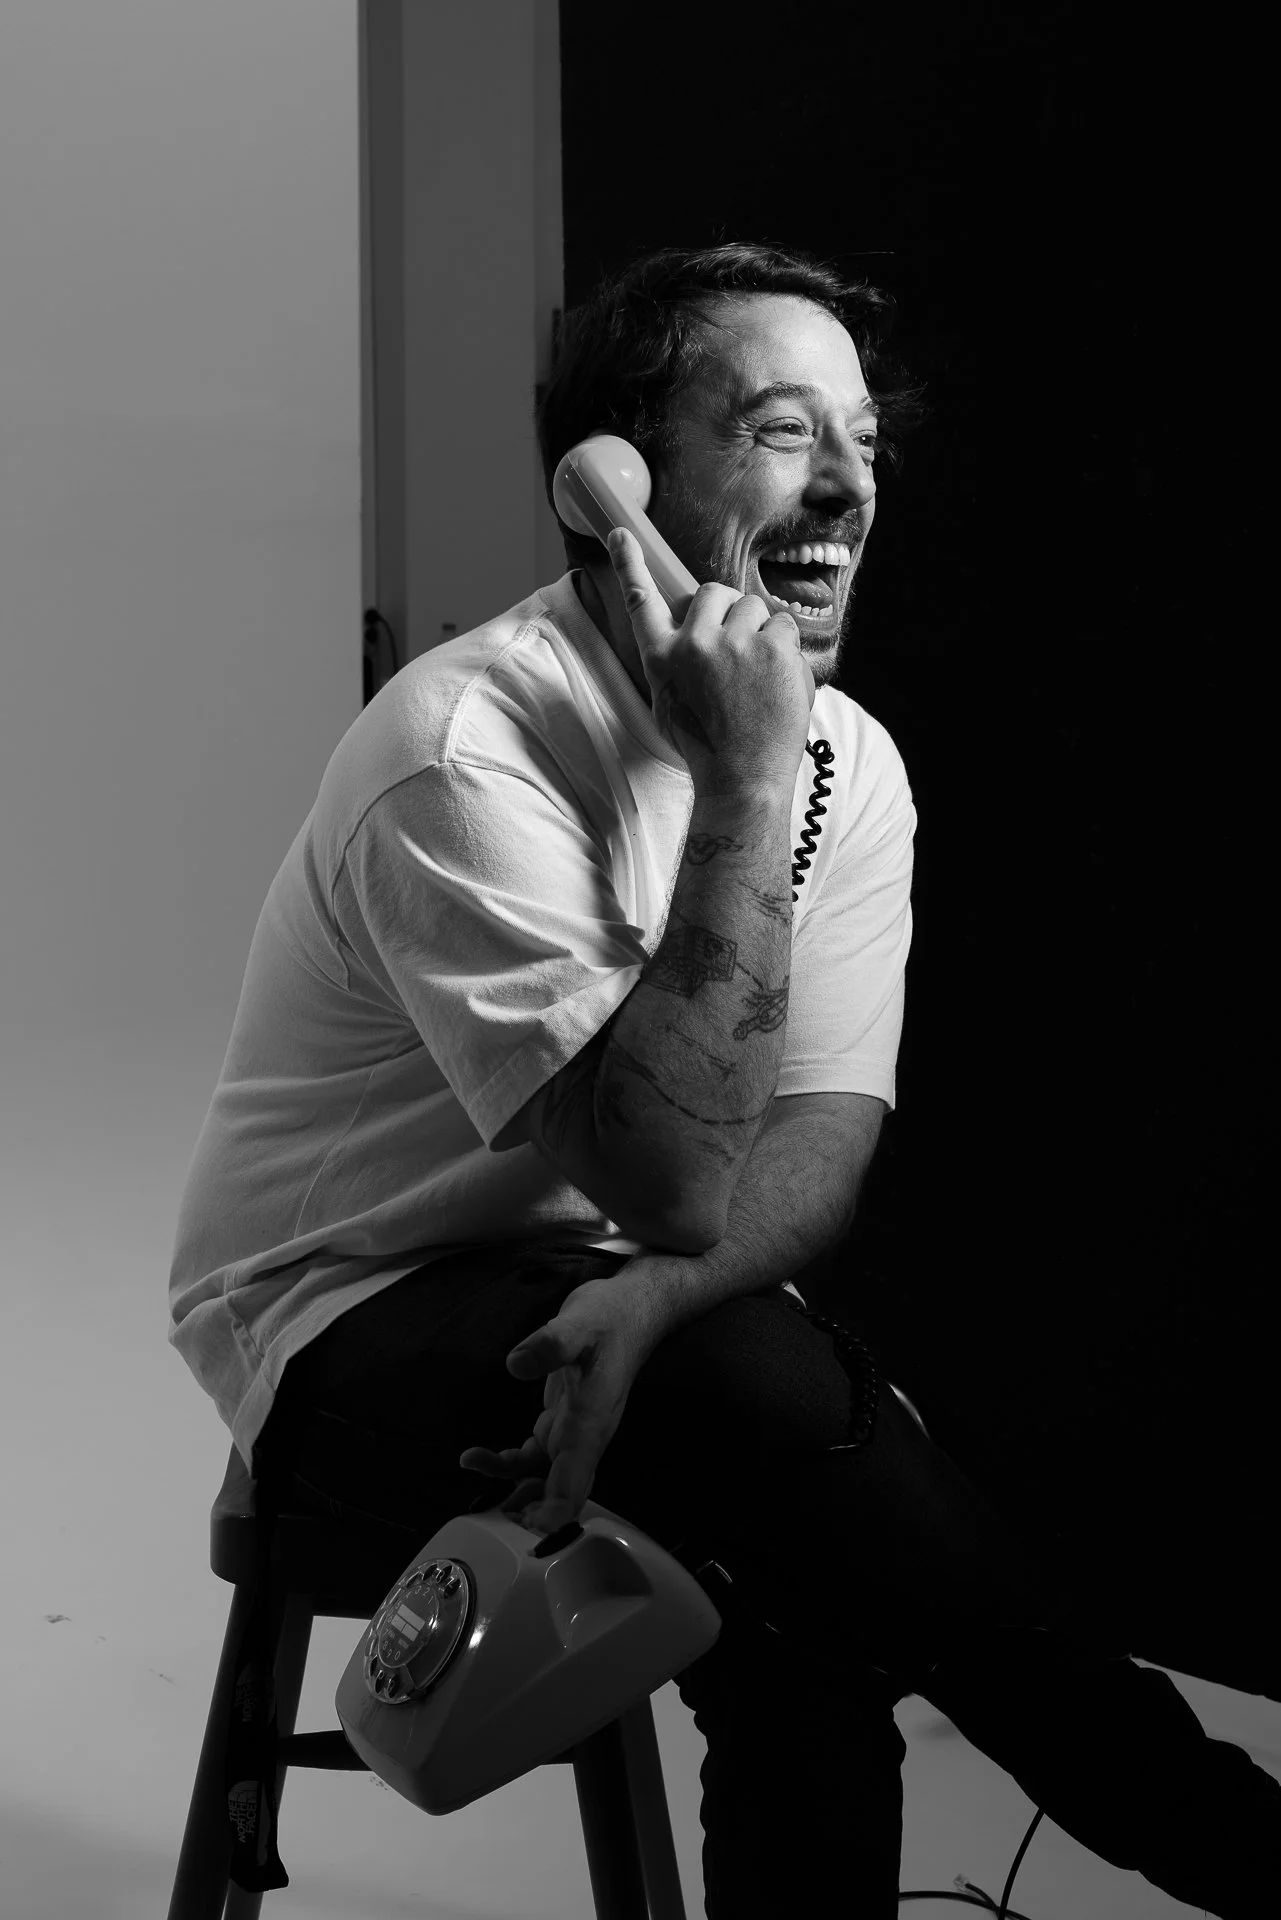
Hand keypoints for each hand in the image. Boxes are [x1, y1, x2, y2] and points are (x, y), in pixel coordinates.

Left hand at [458, 1265, 668, 1532]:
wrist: (629, 1312)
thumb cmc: (609, 1319)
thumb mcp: (579, 1324)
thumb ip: (551, 1344)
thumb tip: (517, 1363)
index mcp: (590, 1425)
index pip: (575, 1482)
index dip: (555, 1514)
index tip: (531, 1534)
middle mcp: (583, 1438)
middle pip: (559, 1494)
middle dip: (530, 1517)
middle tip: (495, 1529)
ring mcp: (571, 1433)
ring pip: (541, 1480)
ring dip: (511, 1491)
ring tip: (476, 1486)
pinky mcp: (559, 1423)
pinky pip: (531, 1458)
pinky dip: (505, 1465)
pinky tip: (478, 1458)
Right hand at [608, 526, 814, 797]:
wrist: (743, 779)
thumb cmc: (710, 746)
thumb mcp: (671, 704)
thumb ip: (677, 663)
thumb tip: (692, 637)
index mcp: (662, 659)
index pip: (641, 601)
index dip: (630, 564)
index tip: (622, 535)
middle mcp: (693, 644)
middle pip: (714, 591)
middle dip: (728, 611)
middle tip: (736, 650)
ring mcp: (735, 643)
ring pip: (754, 606)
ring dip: (759, 632)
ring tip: (758, 676)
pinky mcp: (772, 646)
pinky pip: (783, 624)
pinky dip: (786, 648)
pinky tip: (778, 680)